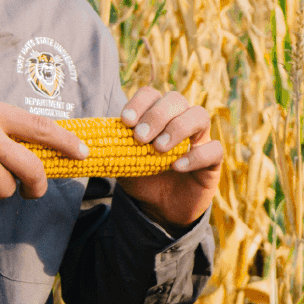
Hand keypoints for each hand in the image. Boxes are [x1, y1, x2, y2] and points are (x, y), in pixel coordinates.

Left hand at [114, 86, 221, 227]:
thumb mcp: (122, 162)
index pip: (151, 95)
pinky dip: (196, 156)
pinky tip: (176, 167)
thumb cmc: (142, 178)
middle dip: (157, 115)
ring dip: (177, 128)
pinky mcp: (213, 161)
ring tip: (159, 149)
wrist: (160, 209)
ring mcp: (200, 138)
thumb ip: (111, 149)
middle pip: (176, 99)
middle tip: (141, 138)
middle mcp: (181, 120)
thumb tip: (89, 143)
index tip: (125, 122)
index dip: (139, 103)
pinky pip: (214, 149)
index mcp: (157, 115)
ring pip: (199, 115)